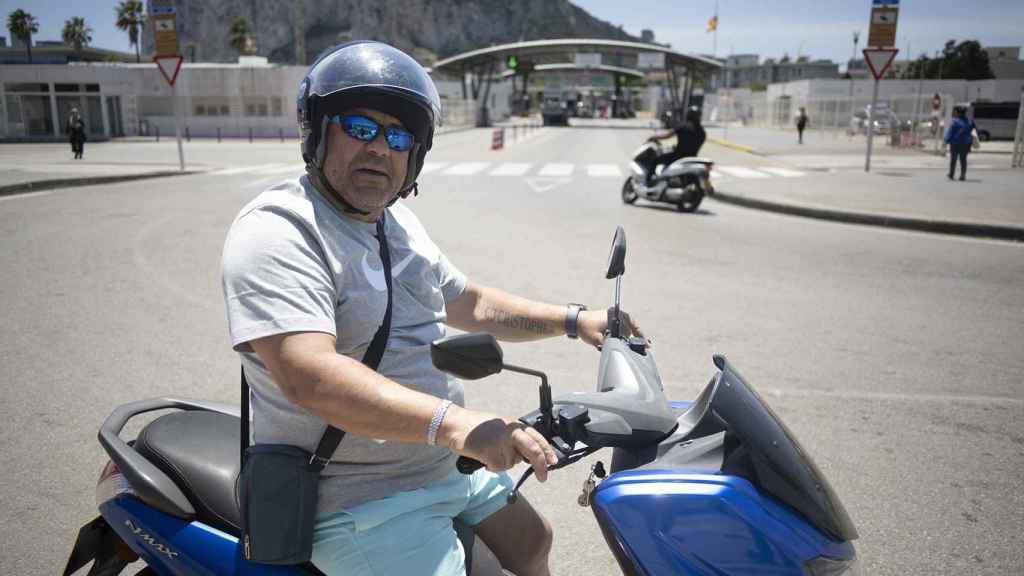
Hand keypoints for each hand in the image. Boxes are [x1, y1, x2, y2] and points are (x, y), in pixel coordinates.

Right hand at [441, 407, 557, 481]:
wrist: (456, 425)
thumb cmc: (477, 427)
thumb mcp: (501, 428)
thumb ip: (515, 439)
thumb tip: (529, 456)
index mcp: (515, 425)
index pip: (537, 438)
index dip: (547, 451)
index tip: (553, 462)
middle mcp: (511, 431)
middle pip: (533, 450)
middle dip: (540, 465)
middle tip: (543, 477)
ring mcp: (501, 442)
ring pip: (511, 463)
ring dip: (502, 462)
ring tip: (489, 451)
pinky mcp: (491, 452)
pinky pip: (498, 467)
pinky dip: (492, 466)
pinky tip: (483, 456)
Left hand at [576, 308, 645, 349]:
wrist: (574, 321)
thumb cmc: (586, 328)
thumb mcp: (598, 340)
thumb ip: (609, 346)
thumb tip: (619, 352)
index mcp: (616, 315)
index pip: (633, 325)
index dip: (640, 335)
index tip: (647, 343)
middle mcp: (617, 314)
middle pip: (632, 327)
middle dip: (638, 337)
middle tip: (648, 346)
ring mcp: (614, 317)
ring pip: (627, 328)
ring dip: (632, 337)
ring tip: (642, 346)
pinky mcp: (610, 321)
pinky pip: (621, 328)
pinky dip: (625, 335)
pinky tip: (630, 343)